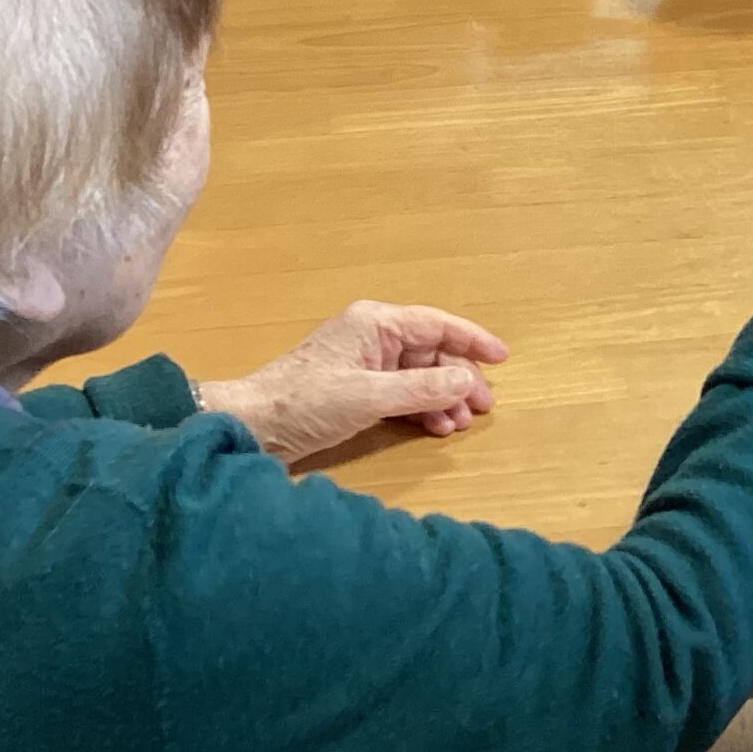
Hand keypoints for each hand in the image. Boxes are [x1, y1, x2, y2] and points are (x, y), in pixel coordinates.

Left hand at [195, 301, 506, 465]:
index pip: (436, 325)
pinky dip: (420, 408)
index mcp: (375, 324)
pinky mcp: (354, 390)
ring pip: (418, 375)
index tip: (502, 358)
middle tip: (483, 408)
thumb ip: (421, 389)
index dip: (472, 340)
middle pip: (430, 352)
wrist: (249, 427)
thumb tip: (467, 382)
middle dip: (459, 378)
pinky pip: (401, 392)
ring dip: (441, 398)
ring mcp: (363, 364)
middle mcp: (372, 337)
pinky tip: (435, 427)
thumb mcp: (368, 397)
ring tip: (458, 426)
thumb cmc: (305, 403)